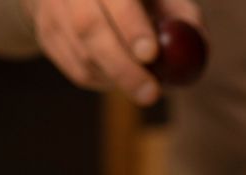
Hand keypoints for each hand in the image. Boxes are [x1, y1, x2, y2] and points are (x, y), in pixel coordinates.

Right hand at [23, 0, 201, 104]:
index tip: (149, 54)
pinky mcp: (47, 35)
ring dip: (115, 77)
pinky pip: (76, 70)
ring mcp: (53, 10)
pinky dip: (103, 80)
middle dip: (122, 66)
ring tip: (143, 83)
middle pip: (88, 27)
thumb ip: (181, 13)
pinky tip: (118, 75)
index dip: (130, 26)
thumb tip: (199, 41)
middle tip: (151, 94)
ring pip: (81, 54)